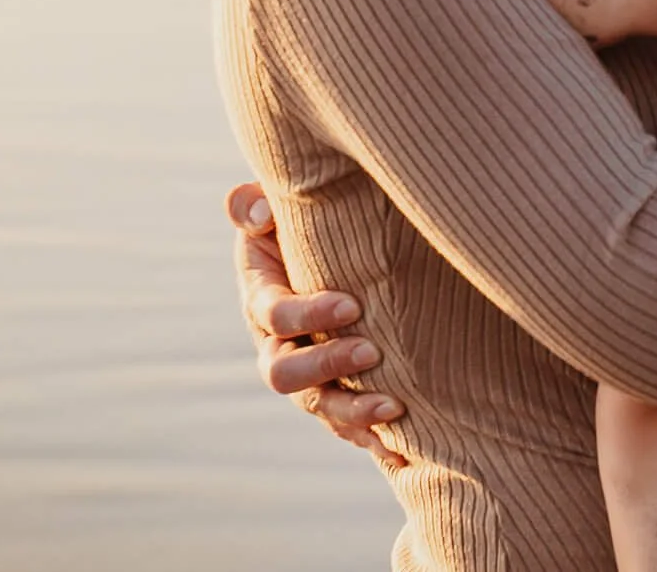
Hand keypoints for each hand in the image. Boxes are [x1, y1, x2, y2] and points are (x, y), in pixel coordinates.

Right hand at [226, 181, 406, 469]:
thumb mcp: (271, 212)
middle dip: (326, 366)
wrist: (330, 256)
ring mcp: (308, 375)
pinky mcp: (337, 394)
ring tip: (395, 408)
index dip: (308, 315)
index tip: (351, 304)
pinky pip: (348, 426)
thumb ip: (254, 207)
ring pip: (320, 407)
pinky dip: (372, 439)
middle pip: (286, 373)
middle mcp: (279, 346)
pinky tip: (403, 450)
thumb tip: (260, 210)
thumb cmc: (300, 227)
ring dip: (353, 412)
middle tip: (370, 353)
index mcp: (263, 300)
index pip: (276, 315)